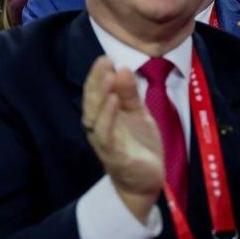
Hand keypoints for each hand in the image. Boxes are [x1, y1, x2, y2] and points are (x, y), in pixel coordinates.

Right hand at [82, 57, 163, 221]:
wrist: (147, 181)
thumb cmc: (138, 145)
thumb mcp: (138, 114)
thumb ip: (130, 94)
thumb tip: (122, 68)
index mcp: (102, 115)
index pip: (95, 91)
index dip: (98, 75)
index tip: (106, 58)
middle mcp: (97, 125)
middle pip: (92, 100)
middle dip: (97, 80)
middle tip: (104, 61)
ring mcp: (103, 140)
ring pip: (95, 114)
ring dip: (101, 95)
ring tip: (109, 76)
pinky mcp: (112, 154)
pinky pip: (105, 134)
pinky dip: (107, 117)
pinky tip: (113, 102)